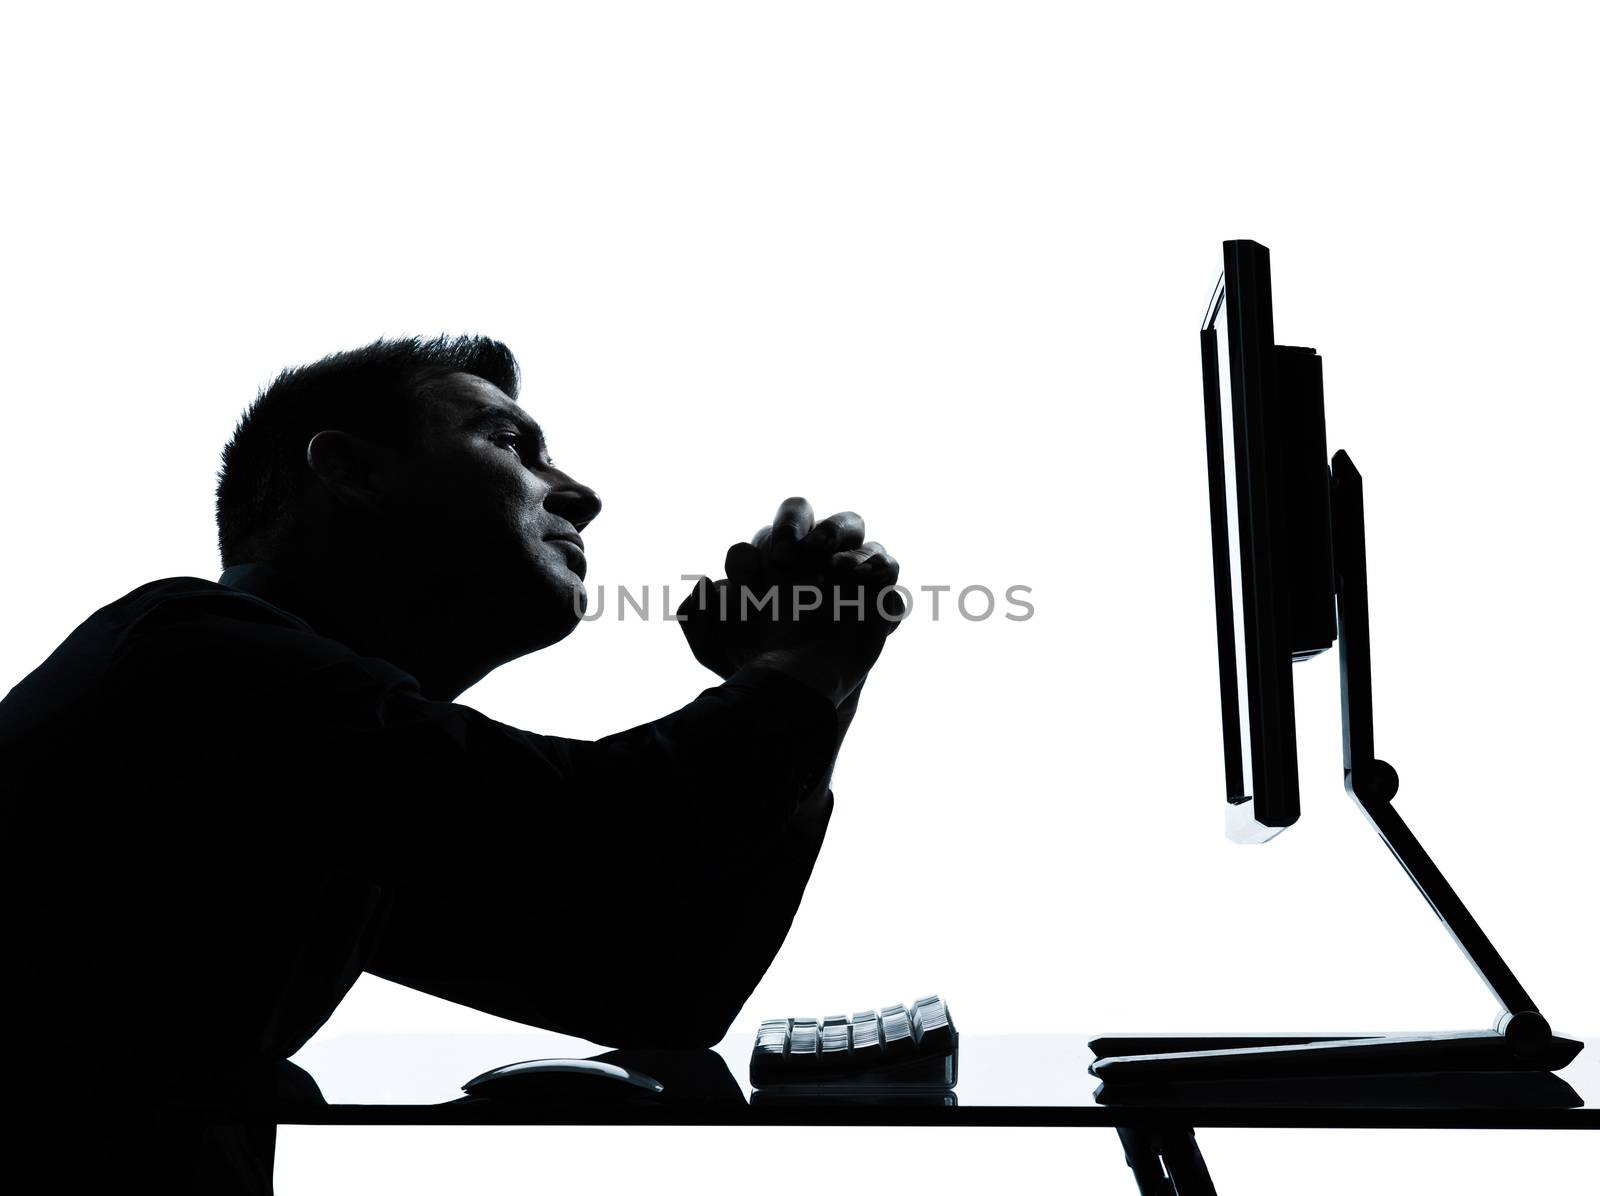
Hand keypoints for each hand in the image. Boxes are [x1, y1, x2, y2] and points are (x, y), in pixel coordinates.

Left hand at [678, 497, 903, 699]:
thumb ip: (698, 619)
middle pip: (821, 518)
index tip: (773, 564)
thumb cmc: (755, 664)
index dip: (781, 534)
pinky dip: (881, 579)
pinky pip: (889, 577)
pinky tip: (864, 596)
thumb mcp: (715, 648)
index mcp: (775, 556)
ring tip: (839, 574)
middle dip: (813, 527)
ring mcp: (847, 576)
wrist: (796, 697)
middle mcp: (812, 557)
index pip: (782, 527)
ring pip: (862, 537)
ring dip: (853, 549)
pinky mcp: (877, 601)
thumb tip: (707, 585)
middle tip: (802, 551)